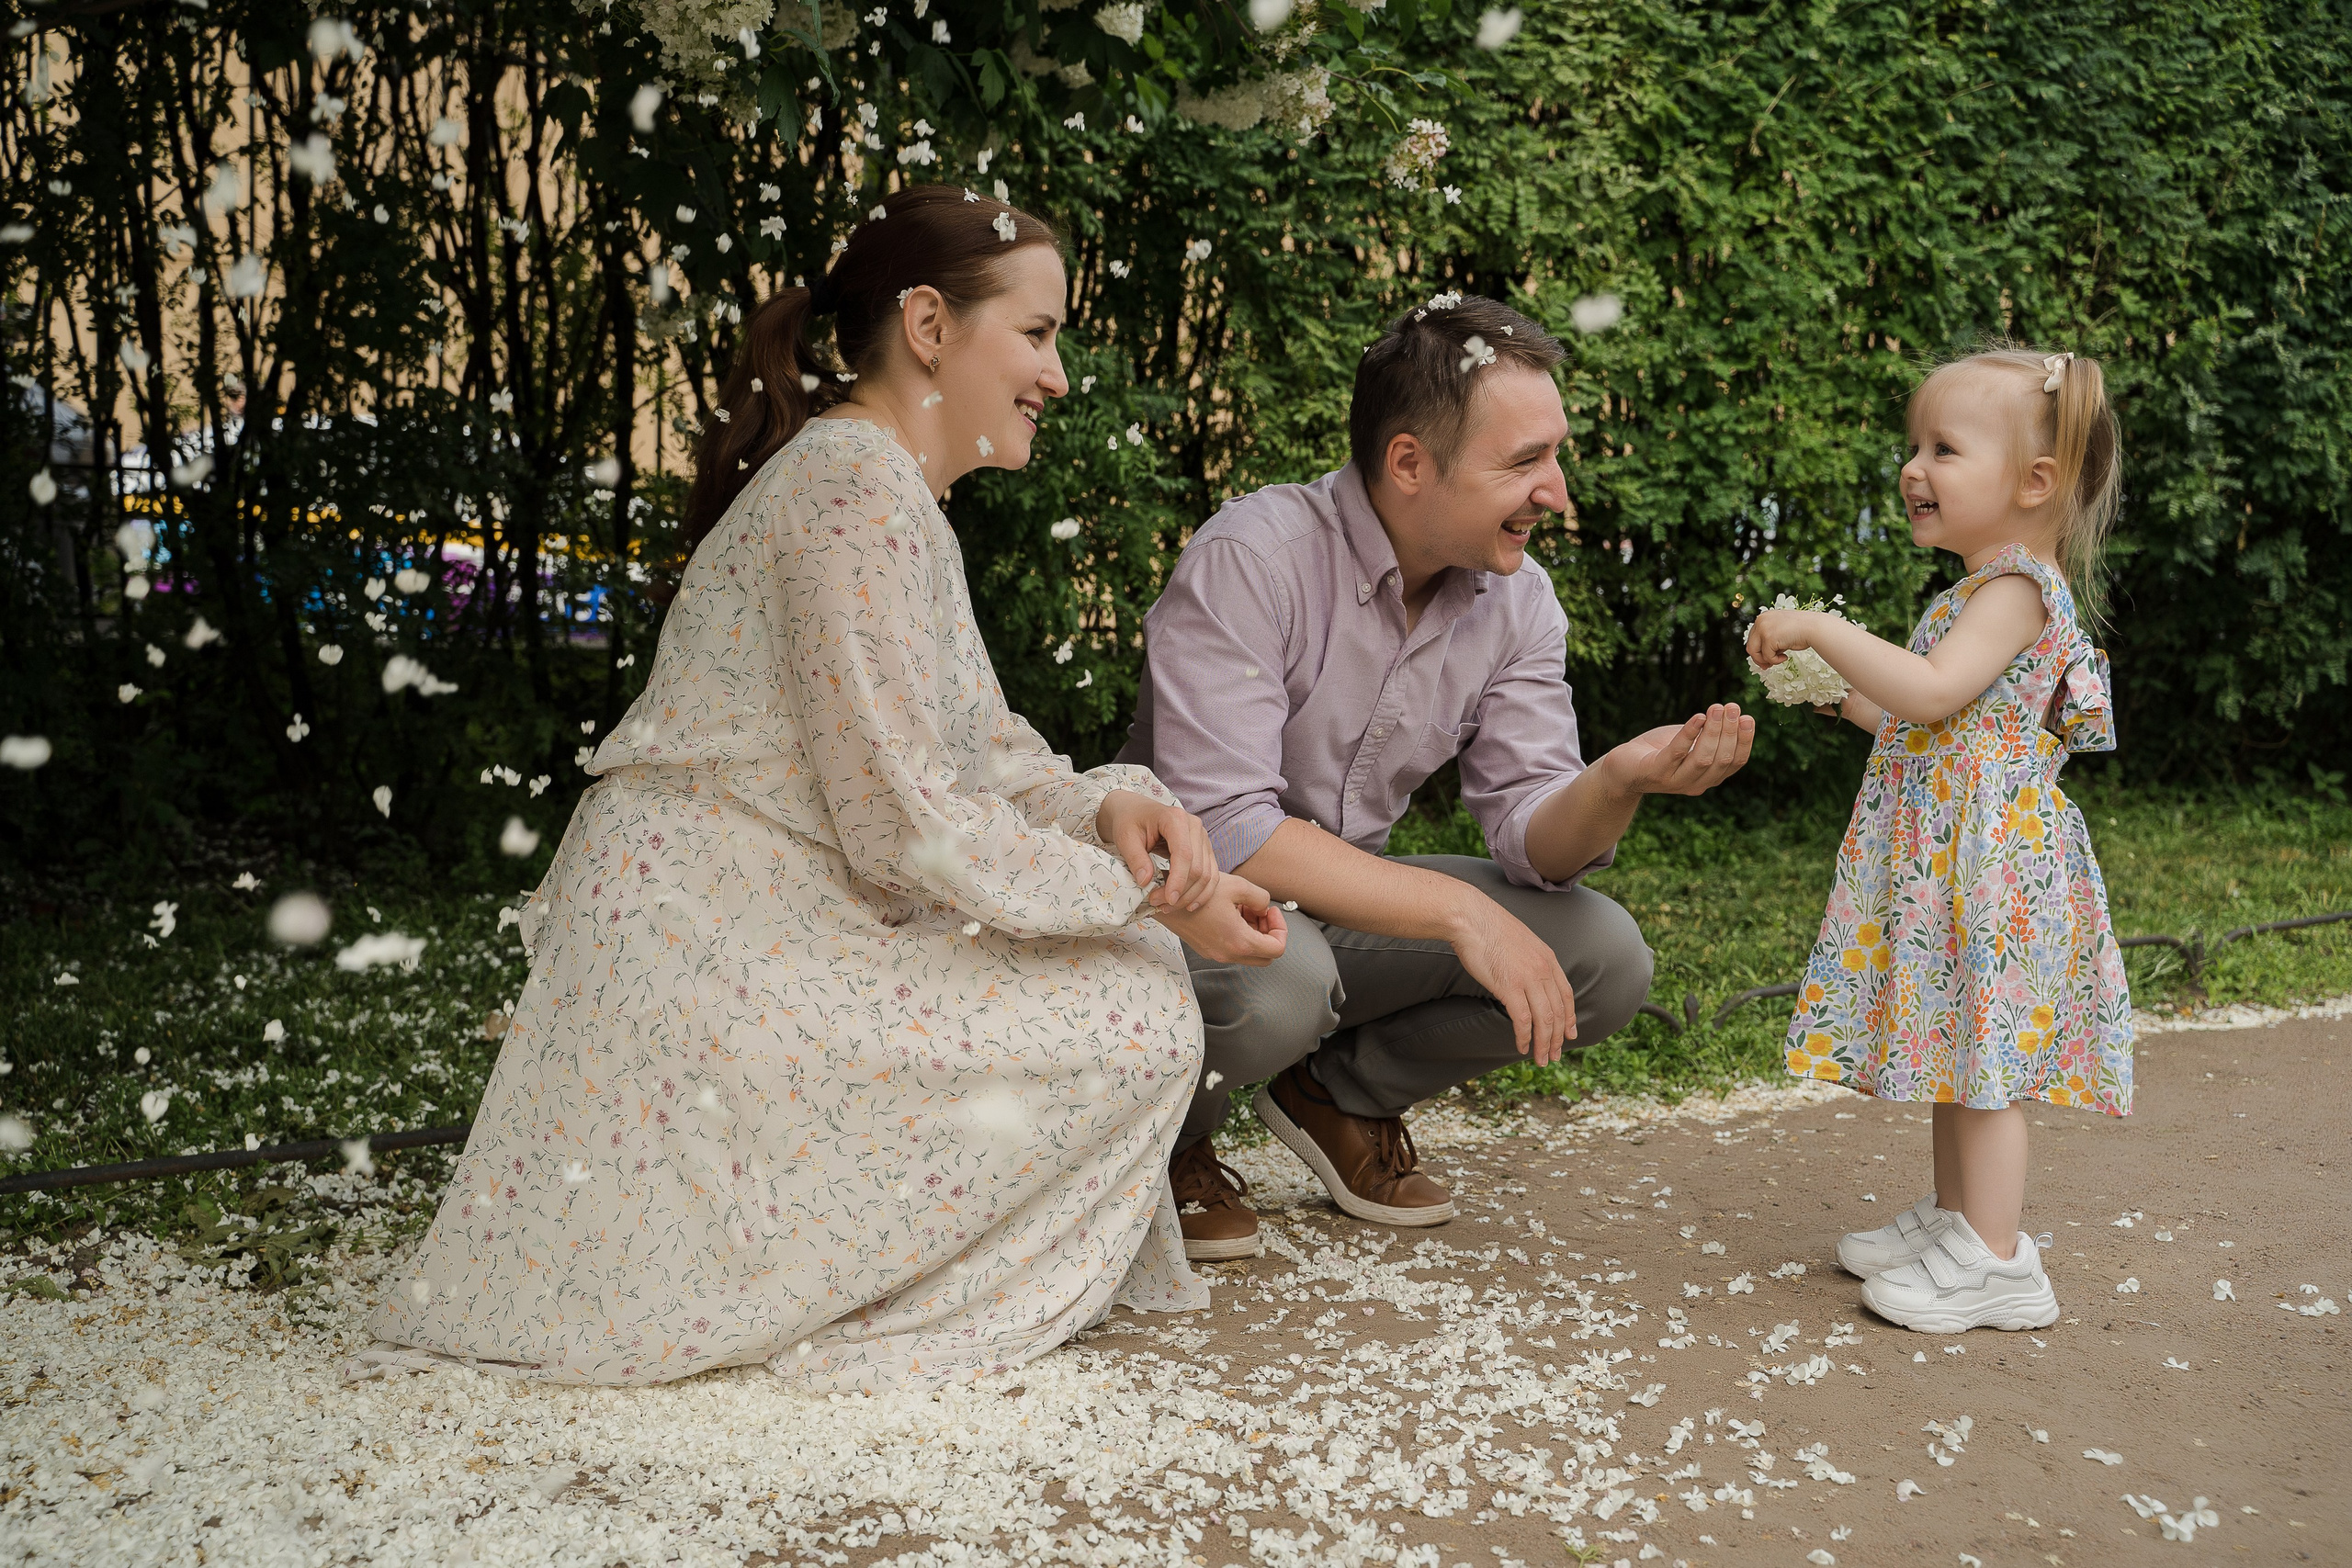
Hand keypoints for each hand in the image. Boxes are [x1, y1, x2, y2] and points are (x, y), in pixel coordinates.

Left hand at [1096, 789, 1218, 913]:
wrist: (1136, 811)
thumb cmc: (1130, 822)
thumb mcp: (1125, 838)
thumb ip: (1136, 859)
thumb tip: (1146, 882)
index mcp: (1175, 818)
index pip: (1184, 854)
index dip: (1178, 880)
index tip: (1167, 900)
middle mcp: (1195, 826)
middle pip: (1198, 868)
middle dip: (1181, 892)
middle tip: (1158, 904)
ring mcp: (1203, 837)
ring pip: (1207, 875)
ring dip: (1191, 896)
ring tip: (1168, 906)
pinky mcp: (1204, 849)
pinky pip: (1211, 874)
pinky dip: (1201, 892)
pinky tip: (1187, 904)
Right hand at [1155, 873, 1287, 965]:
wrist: (1164, 899)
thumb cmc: (1198, 891)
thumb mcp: (1238, 886)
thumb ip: (1261, 898)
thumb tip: (1264, 907)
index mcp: (1240, 941)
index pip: (1277, 949)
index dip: (1281, 929)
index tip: (1271, 911)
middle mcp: (1228, 954)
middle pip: (1266, 956)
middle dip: (1269, 933)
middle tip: (1261, 912)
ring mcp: (1216, 954)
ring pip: (1249, 953)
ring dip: (1253, 933)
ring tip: (1244, 908)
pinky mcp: (1207, 949)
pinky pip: (1233, 949)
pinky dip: (1239, 934)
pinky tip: (1231, 913)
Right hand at [1446, 892, 1576, 1064]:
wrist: (1471, 917)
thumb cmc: (1487, 927)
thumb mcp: (1519, 941)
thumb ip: (1528, 960)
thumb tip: (1525, 977)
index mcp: (1547, 958)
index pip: (1566, 994)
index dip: (1569, 1017)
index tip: (1569, 1033)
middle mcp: (1543, 969)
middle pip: (1558, 1011)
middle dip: (1558, 1038)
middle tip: (1554, 1055)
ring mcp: (1528, 978)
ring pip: (1544, 1020)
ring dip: (1544, 1044)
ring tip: (1541, 1059)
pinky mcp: (1509, 987)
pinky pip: (1523, 1019)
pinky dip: (1525, 1037)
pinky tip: (1522, 1046)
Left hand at [1605, 703, 1755, 797]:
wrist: (1622, 767)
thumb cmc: (1659, 751)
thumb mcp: (1689, 743)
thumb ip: (1709, 734)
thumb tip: (1733, 714)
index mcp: (1709, 777)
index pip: (1735, 763)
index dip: (1744, 741)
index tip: (1748, 718)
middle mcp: (1696, 783)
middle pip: (1721, 760)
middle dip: (1730, 732)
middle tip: (1732, 707)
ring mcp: (1675, 781)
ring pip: (1703, 758)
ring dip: (1713, 731)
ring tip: (1716, 708)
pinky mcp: (1655, 772)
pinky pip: (1676, 753)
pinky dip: (1689, 734)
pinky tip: (1698, 718)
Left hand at [1745, 608, 1818, 668]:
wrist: (1814, 628)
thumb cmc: (1802, 631)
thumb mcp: (1782, 632)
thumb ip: (1771, 640)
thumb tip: (1762, 657)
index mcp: (1763, 617)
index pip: (1753, 638)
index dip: (1758, 651)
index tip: (1765, 660)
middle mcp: (1760, 620)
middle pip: (1751, 646)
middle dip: (1759, 658)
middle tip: (1767, 667)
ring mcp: (1763, 629)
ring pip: (1754, 652)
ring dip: (1766, 660)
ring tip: (1779, 659)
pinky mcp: (1768, 638)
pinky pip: (1766, 656)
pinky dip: (1775, 661)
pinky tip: (1785, 657)